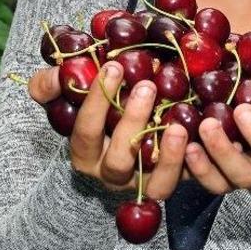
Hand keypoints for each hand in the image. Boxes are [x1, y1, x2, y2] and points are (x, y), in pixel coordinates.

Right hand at [27, 61, 187, 199]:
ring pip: (156, 182)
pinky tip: (198, 138)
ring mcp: (146, 181)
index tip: (115, 67)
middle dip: (132, 123)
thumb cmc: (101, 104)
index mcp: (86, 153)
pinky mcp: (175, 180)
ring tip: (177, 126)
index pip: (86, 132)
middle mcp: (114, 173)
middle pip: (120, 160)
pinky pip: (186, 181)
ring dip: (167, 156)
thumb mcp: (71, 93)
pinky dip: (191, 163)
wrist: (138, 117)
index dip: (97, 102)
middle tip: (148, 86)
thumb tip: (55, 76)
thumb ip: (52, 84)